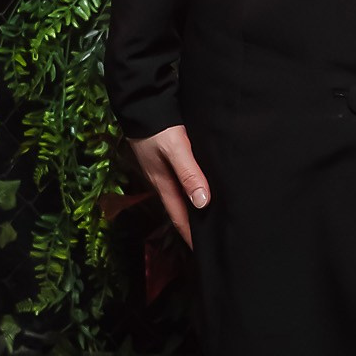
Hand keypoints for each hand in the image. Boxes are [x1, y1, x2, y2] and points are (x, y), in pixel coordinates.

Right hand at [128, 124, 208, 247]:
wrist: (141, 102)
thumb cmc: (157, 127)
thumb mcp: (175, 150)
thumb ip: (189, 174)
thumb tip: (202, 204)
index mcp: (163, 185)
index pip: (180, 219)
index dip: (192, 237)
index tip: (206, 253)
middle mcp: (163, 181)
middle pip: (181, 210)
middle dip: (195, 227)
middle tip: (214, 240)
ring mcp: (163, 171)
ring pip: (182, 196)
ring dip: (195, 209)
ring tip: (212, 218)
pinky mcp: (167, 159)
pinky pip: (183, 181)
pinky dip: (193, 190)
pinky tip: (203, 189)